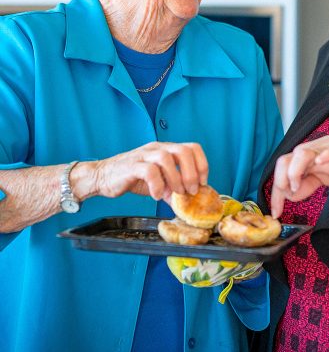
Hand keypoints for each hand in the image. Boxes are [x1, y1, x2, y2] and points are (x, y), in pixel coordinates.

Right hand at [86, 141, 208, 201]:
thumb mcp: (159, 183)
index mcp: (167, 149)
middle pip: (183, 150)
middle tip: (191, 191)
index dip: (202, 164)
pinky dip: (157, 184)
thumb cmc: (133, 178)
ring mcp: (144, 155)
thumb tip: (191, 204)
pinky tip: (156, 195)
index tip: (202, 183)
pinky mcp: (131, 165)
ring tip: (174, 193)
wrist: (103, 177)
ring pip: (166, 157)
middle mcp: (157, 148)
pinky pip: (148, 170)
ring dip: (175, 178)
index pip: (192, 147)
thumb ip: (174, 190)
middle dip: (191, 172)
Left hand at [270, 131, 328, 217]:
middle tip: (288, 195)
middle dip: (281, 181)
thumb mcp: (320, 178)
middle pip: (284, 161)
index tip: (276, 212)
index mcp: (302, 159)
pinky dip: (324, 156)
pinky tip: (320, 161)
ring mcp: (323, 151)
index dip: (275, 194)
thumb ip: (305, 186)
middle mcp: (308, 153)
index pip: (280, 173)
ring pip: (301, 154)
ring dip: (294, 171)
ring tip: (296, 185)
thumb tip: (291, 195)